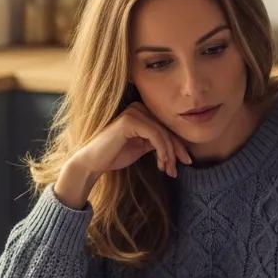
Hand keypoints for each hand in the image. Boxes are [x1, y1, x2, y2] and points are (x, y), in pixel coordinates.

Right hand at [54, 103, 191, 208]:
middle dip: (176, 151)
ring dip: (169, 154)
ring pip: (163, 133)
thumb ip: (156, 143)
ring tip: (169, 170)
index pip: (165, 128)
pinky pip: (155, 135)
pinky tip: (161, 163)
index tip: (184, 163)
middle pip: (166, 129)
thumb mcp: (141, 147)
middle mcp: (138, 107)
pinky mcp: (130, 120)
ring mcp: (133, 112)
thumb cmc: (114, 155)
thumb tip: (178, 147)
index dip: (177, 146)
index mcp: (141, 112)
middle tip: (179, 169)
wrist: (93, 162)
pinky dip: (162, 150)